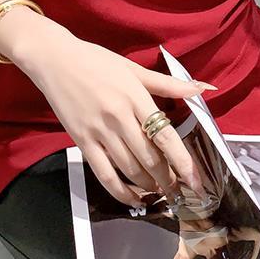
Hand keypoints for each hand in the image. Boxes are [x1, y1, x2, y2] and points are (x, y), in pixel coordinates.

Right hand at [0, 10, 212, 206]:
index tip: (195, 180)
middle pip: (149, 157)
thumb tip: (204, 88)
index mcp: (134, 96)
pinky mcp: (82, 141)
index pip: (164, 135)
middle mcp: (118, 116)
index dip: (182, 161)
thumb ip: (168, 84)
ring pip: (130, 169)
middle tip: (180, 189)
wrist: (55, 59)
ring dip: (149, 186)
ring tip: (162, 192)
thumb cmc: (96, 60)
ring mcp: (99, 131)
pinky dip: (121, 192)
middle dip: (168, 179)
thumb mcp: (133, 68)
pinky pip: (104, 174)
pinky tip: (135, 199)